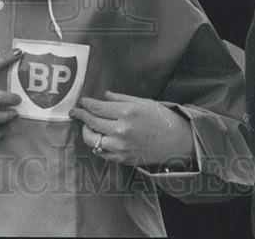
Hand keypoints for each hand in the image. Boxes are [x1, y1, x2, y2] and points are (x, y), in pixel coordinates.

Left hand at [69, 91, 194, 167]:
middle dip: (81, 116)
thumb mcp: (143, 102)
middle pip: (91, 122)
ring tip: (88, 125)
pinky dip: (97, 144)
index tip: (82, 101)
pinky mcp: (123, 159)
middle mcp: (121, 130)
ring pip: (92, 140)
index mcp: (126, 113)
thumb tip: (104, 95)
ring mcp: (121, 147)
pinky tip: (99, 138)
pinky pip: (101, 153)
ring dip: (87, 131)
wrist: (178, 143)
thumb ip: (121, 98)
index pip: (96, 108)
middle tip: (76, 112)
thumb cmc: (163, 119)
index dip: (86, 104)